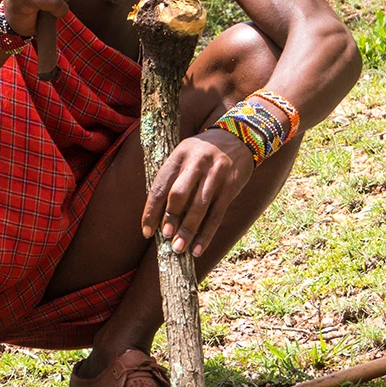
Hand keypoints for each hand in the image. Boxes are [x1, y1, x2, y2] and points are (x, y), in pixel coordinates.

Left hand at [142, 129, 254, 257]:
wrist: (238, 137)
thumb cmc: (202, 153)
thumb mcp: (184, 154)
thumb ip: (172, 179)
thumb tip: (158, 217)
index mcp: (179, 155)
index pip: (160, 186)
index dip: (151, 211)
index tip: (147, 231)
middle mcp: (196, 163)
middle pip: (179, 194)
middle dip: (170, 218)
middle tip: (165, 237)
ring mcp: (215, 175)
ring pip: (199, 207)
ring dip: (188, 230)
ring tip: (179, 248)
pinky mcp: (230, 187)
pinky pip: (216, 214)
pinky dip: (206, 234)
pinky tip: (198, 248)